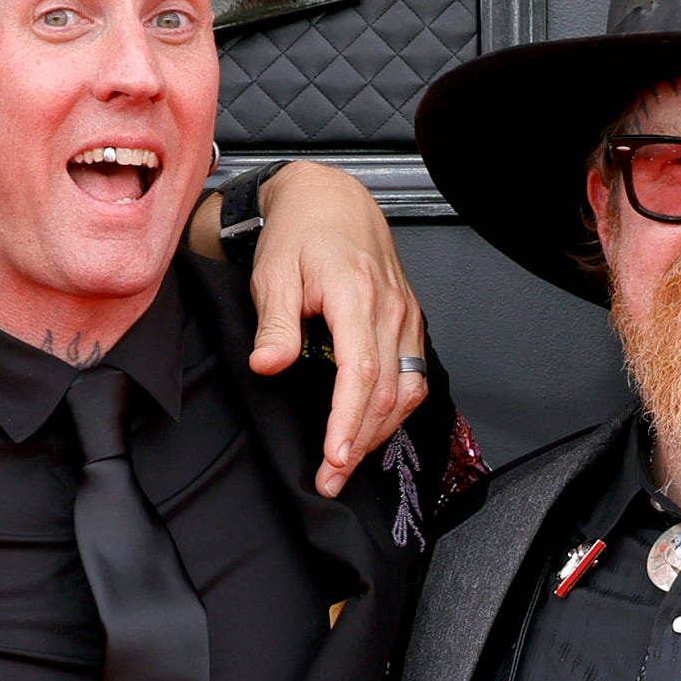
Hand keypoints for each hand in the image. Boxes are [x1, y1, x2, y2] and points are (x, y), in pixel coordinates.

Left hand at [241, 165, 429, 496]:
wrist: (330, 199)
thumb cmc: (299, 236)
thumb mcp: (273, 274)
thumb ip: (275, 324)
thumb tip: (268, 366)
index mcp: (356, 296)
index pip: (361, 372)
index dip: (348, 422)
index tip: (333, 458)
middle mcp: (390, 308)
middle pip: (387, 392)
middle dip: (361, 443)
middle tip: (331, 480)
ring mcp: (406, 315)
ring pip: (407, 388)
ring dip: (380, 432)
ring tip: (348, 463)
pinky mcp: (409, 321)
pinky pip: (413, 374)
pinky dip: (394, 409)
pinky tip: (370, 429)